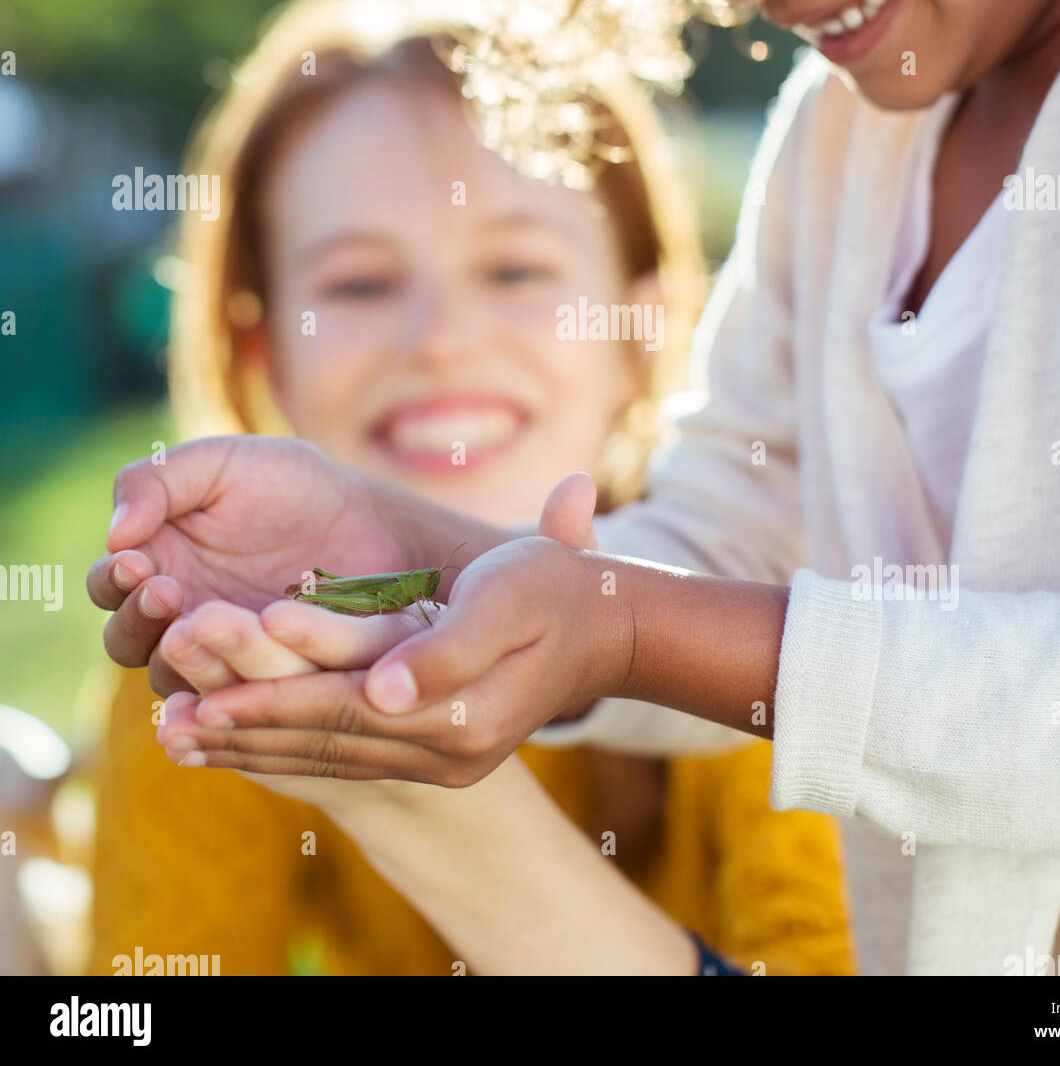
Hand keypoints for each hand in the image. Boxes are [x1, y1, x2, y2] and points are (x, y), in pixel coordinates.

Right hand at [87, 436, 429, 695]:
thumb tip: (113, 534)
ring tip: (202, 624)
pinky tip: (243, 667)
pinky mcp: (263, 685)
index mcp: (155, 564)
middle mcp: (175, 620)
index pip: (109, 585)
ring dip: (179, 656)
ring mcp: (217, 657)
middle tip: (167, 591)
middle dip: (138, 618)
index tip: (136, 559)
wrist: (371, 521)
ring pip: (175, 677)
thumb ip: (158, 481)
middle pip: (127, 640)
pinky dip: (234, 685)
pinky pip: (235, 700)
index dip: (114, 578)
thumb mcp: (223, 463)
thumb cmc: (290, 484)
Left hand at [149, 472, 632, 784]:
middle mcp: (445, 752)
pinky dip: (286, 750)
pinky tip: (240, 742)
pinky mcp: (434, 758)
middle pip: (325, 740)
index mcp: (460, 714)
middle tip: (163, 724)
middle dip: (242, 727)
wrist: (602, 628)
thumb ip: (446, 646)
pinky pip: (345, 759)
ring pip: (328, 757)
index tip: (201, 694)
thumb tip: (383, 687)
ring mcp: (440, 763)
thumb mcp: (510, 596)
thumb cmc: (553, 590)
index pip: (344, 709)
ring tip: (178, 739)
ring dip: (251, 747)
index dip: (272, 697)